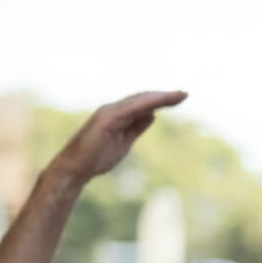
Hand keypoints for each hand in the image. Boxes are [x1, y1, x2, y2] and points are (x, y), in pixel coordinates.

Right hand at [51, 91, 185, 181]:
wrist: (76, 168)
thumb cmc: (97, 157)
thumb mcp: (125, 142)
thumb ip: (137, 127)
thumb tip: (152, 115)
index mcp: (118, 115)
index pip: (143, 104)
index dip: (161, 100)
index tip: (179, 98)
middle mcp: (113, 109)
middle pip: (143, 99)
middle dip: (164, 96)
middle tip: (185, 94)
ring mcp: (109, 113)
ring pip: (138, 101)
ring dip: (159, 97)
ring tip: (178, 96)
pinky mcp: (106, 119)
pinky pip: (129, 109)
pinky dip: (145, 104)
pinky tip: (159, 103)